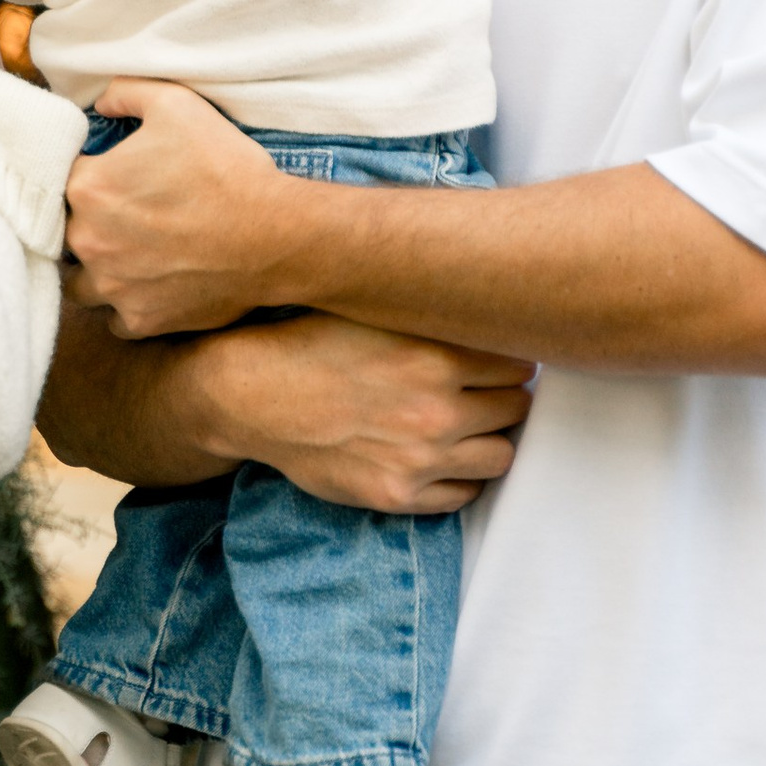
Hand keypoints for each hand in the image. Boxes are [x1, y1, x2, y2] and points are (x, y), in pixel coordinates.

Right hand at [49, 303, 532, 512]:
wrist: (247, 394)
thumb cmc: (307, 339)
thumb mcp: (372, 306)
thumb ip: (429, 300)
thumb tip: (480, 270)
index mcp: (435, 355)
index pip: (518, 359)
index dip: (508, 354)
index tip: (497, 353)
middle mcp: (436, 409)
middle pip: (516, 406)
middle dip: (503, 394)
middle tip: (482, 387)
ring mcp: (419, 458)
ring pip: (502, 454)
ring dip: (490, 436)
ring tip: (467, 422)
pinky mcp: (398, 494)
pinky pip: (465, 493)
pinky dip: (461, 475)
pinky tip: (441, 454)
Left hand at [65, 81, 306, 336]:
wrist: (274, 235)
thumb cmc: (225, 168)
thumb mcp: (177, 105)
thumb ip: (126, 93)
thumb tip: (101, 103)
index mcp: (87, 188)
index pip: (60, 179)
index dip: (87, 174)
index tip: (114, 177)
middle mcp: (87, 243)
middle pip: (66, 233)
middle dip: (90, 223)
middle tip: (129, 214)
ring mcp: (112, 287)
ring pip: (81, 282)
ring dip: (99, 269)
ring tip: (132, 254)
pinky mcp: (140, 320)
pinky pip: (115, 317)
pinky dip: (128, 304)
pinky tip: (151, 285)